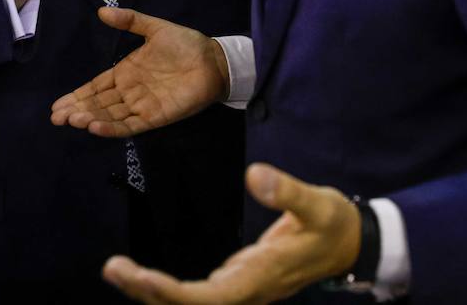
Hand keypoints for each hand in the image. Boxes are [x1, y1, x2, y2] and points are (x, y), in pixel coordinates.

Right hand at [51, 7, 227, 136]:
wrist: (214, 60)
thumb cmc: (185, 44)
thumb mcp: (154, 28)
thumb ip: (129, 20)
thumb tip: (101, 11)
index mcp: (125, 73)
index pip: (95, 88)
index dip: (76, 96)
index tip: (56, 105)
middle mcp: (129, 92)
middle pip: (97, 105)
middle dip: (77, 111)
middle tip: (56, 117)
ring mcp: (141, 106)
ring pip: (109, 116)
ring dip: (90, 119)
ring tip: (72, 120)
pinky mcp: (155, 117)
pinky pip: (129, 126)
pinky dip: (112, 128)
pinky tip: (95, 127)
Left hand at [102, 164, 360, 303]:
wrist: (353, 244)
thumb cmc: (334, 223)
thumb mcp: (317, 202)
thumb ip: (286, 190)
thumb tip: (254, 174)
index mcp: (261, 276)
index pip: (211, 296)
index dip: (173, 293)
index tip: (142, 277)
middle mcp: (248, 290)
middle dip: (150, 292)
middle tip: (113, 268)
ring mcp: (243, 288)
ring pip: (193, 302)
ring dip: (154, 291)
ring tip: (118, 271)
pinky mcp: (240, 281)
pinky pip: (199, 294)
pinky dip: (168, 288)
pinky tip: (145, 278)